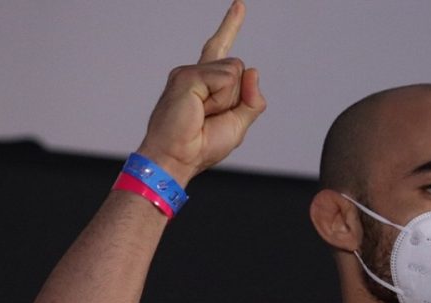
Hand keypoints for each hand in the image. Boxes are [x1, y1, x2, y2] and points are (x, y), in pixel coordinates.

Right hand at [137, 0, 265, 186]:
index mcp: (206, 82)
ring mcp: (189, 72)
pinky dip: (220, 98)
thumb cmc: (201, 146)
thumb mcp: (238, 125)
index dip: (230, 25)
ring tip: (203, 115)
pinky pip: (225, 78)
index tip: (239, 5)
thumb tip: (253, 70)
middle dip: (236, 99)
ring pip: (234, 72)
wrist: (177, 159)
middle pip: (239, 70)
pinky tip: (199, 109)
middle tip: (210, 118)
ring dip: (227, 100)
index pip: (220, 48)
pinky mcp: (187, 76)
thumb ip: (252, 100)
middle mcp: (195, 72)